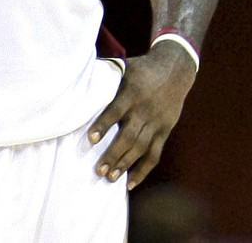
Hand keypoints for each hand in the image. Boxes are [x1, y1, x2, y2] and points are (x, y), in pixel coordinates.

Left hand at [87, 41, 195, 189]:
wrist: (176, 68)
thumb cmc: (142, 69)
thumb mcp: (125, 68)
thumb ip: (106, 77)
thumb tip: (76, 79)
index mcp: (132, 92)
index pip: (116, 110)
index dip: (104, 124)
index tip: (91, 139)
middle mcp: (145, 108)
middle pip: (129, 135)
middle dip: (113, 154)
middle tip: (98, 170)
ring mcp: (157, 121)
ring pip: (141, 147)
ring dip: (125, 164)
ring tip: (109, 177)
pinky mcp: (165, 130)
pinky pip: (155, 154)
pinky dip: (143, 170)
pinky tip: (130, 183)